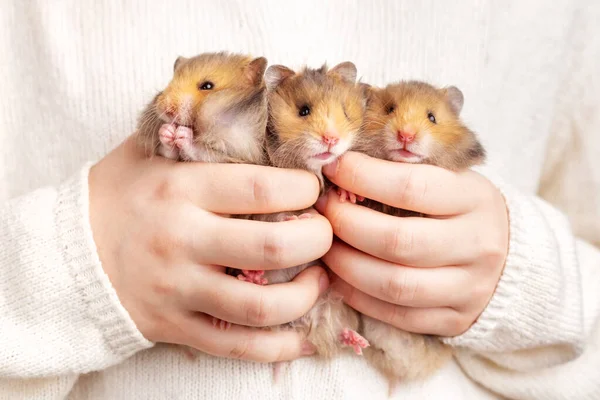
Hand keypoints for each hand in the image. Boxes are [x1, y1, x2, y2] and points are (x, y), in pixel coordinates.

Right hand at [88, 135, 331, 361]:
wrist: (66, 253)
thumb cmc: (119, 193)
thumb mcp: (151, 149)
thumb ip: (201, 132)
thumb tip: (259, 105)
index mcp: (180, 189)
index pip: (262, 189)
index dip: (305, 189)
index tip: (313, 189)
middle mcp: (181, 240)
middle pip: (272, 246)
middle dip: (318, 240)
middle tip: (325, 232)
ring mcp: (179, 289)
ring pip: (261, 306)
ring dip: (307, 295)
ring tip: (320, 278)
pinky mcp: (176, 326)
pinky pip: (237, 347)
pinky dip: (280, 348)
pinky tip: (303, 337)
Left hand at [315, 151, 508, 335]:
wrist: (510, 257)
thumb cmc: (462, 209)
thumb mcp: (448, 179)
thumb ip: (403, 173)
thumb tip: (339, 168)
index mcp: (475, 199)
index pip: (411, 187)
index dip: (363, 177)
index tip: (333, 169)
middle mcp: (478, 245)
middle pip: (399, 241)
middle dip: (348, 225)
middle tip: (324, 211)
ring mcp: (469, 288)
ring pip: (395, 285)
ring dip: (347, 265)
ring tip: (326, 247)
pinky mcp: (454, 320)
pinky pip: (398, 316)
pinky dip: (359, 297)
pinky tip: (340, 277)